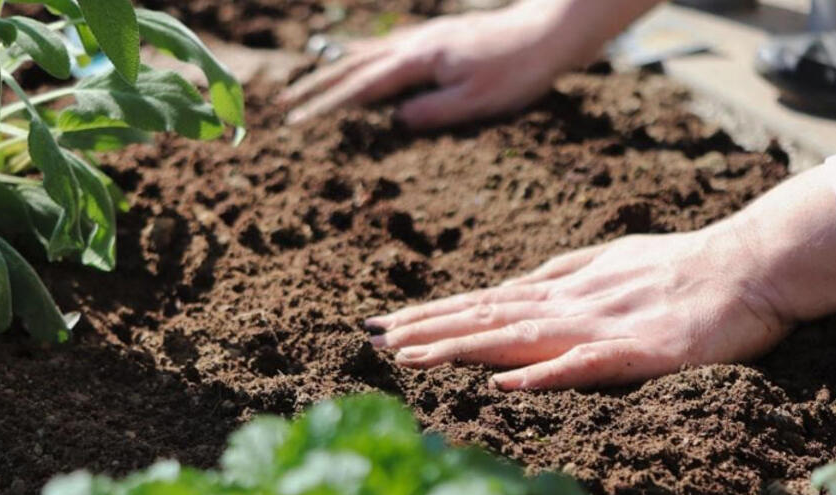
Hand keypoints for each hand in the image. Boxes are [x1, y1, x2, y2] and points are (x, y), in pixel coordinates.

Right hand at [279, 2, 598, 128]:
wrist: (550, 32)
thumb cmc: (518, 70)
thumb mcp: (477, 102)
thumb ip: (433, 112)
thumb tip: (395, 122)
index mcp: (421, 61)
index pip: (362, 87)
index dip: (327, 105)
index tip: (298, 121)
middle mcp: (417, 44)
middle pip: (354, 66)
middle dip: (317, 86)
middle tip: (285, 104)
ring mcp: (427, 37)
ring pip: (368, 53)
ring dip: (334, 70)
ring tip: (308, 84)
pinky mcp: (439, 37)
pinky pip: (388, 47)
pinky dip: (363, 56)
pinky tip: (360, 60)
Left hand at [365, 168, 835, 390]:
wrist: (753, 264)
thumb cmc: (685, 266)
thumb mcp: (612, 263)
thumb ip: (564, 275)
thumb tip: (517, 286)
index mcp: (565, 289)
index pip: (485, 303)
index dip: (433, 314)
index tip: (383, 325)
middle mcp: (572, 304)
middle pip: (487, 317)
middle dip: (427, 330)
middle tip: (371, 340)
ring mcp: (603, 326)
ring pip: (519, 337)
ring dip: (463, 347)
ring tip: (411, 358)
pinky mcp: (641, 352)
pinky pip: (586, 364)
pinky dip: (544, 374)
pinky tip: (505, 384)